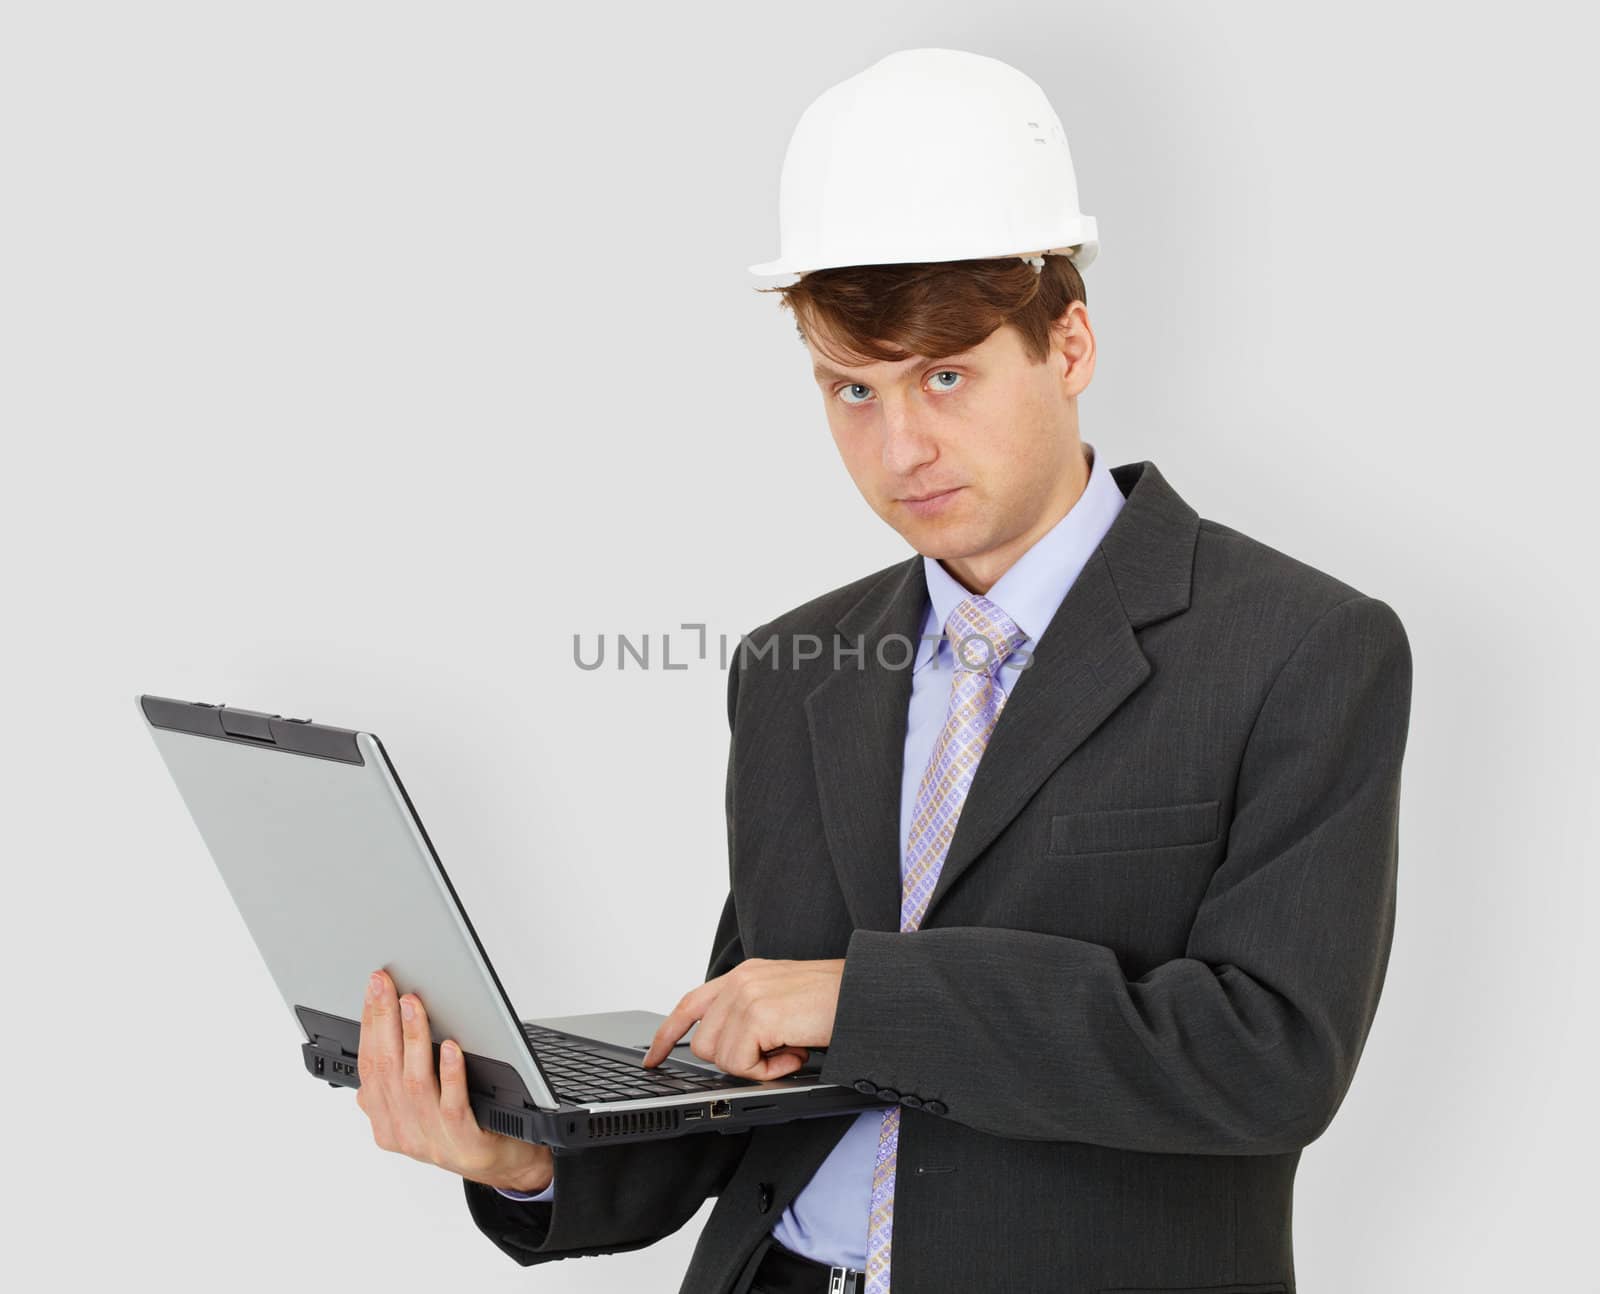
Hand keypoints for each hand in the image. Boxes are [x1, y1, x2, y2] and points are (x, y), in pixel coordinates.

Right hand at [355, 969, 553, 1193]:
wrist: (501, 1164)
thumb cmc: (461, 1126)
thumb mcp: (419, 1107)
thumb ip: (395, 1083)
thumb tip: (375, 1039)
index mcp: (385, 1121)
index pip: (370, 1065)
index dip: (369, 1024)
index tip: (373, 988)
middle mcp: (402, 1131)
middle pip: (387, 1068)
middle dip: (383, 1020)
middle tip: (385, 984)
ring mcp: (431, 1139)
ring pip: (415, 1082)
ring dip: (413, 1038)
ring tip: (412, 1004)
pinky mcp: (463, 1141)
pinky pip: (452, 1104)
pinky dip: (450, 1073)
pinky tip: (452, 1047)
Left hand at [640, 957, 845, 1080]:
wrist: (866, 992)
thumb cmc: (836, 1000)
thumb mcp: (784, 1001)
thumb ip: (752, 1014)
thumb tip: (732, 1050)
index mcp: (744, 975)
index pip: (691, 1004)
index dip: (668, 1035)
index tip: (653, 1058)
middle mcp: (740, 981)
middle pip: (705, 1044)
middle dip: (737, 1060)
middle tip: (778, 1052)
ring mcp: (746, 996)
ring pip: (721, 1059)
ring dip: (757, 1066)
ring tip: (790, 1048)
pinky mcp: (758, 1016)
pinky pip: (743, 1066)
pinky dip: (771, 1071)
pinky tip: (796, 1052)